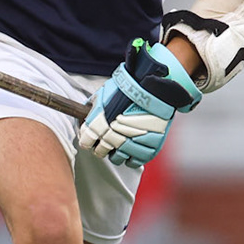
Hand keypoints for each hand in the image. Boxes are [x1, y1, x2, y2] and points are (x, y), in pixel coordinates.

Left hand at [78, 39, 202, 166]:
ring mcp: (134, 140)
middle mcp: (115, 132)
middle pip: (102, 150)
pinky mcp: (151, 145)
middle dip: (100, 148)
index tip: (89, 140)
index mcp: (100, 119)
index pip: (87, 140)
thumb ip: (96, 107)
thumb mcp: (106, 92)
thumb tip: (88, 113)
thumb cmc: (131, 86)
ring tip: (118, 147)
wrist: (157, 84)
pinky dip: (132, 158)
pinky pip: (137, 160)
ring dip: (116, 154)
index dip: (87, 141)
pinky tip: (131, 152)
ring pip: (119, 157)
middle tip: (103, 145)